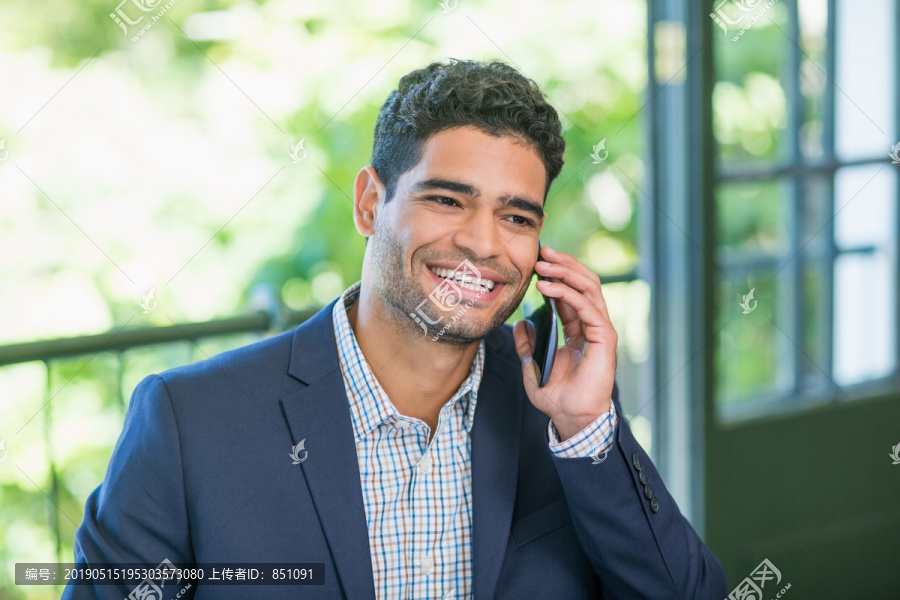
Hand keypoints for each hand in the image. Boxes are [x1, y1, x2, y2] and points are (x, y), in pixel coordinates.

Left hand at [513, 246, 616, 440]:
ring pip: (589, 288)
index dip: (557, 274)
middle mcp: (592, 325)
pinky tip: (548, 288)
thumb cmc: (556, 396)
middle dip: (563, 264)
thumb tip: (520, 324)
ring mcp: (600, 330)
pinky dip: (568, 294)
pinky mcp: (604, 338)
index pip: (572, 292)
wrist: (571, 417)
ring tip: (544, 264)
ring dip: (566, 272)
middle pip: (584, 283)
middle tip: (542, 252)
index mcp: (578, 329)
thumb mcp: (532, 366)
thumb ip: (528, 344)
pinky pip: (587, 307)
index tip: (537, 261)